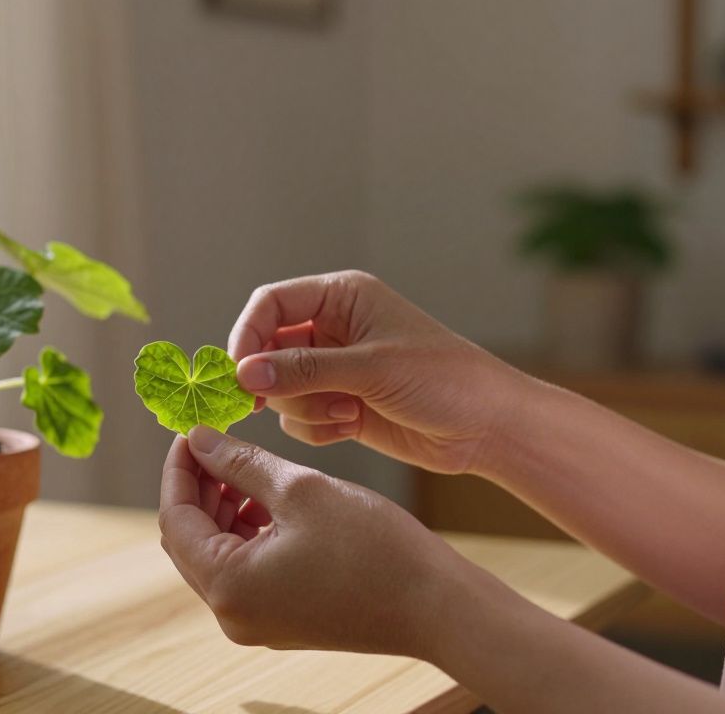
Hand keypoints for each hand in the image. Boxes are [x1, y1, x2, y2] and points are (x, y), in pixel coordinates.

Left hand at [159, 426, 472, 656]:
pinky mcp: (282, 619)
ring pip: (218, 553)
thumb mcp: (300, 489)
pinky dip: (249, 531)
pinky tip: (270, 498)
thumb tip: (199, 440)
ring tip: (247, 464)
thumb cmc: (374, 547)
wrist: (439, 606)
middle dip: (200, 486)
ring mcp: (256, 621)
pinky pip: (246, 569)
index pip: (174, 519)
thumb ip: (240, 463)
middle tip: (217, 440)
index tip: (190, 430)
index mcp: (227, 586)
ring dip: (225, 506)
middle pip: (190, 539)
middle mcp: (232, 614)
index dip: (179, 469)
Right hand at [228, 270, 529, 474]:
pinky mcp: (338, 405)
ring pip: (279, 388)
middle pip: (267, 349)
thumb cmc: (443, 379)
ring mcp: (334, 369)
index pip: (271, 304)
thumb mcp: (371, 369)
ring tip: (345, 414)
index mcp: (341, 297)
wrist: (487, 427)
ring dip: (304, 407)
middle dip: (275, 381)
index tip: (237, 373)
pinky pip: (297, 416)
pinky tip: (351, 427)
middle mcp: (332, 328)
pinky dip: (316, 428)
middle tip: (270, 404)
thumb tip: (244, 373)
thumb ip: (305, 370)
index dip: (247, 335)